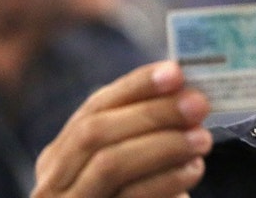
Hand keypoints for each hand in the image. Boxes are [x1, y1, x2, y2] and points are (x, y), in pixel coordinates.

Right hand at [32, 61, 211, 197]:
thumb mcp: (129, 168)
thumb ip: (145, 133)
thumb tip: (187, 90)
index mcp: (60, 158)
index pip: (94, 108)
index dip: (135, 86)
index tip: (175, 71)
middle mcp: (53, 184)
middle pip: (97, 132)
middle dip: (152, 113)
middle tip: (198, 104)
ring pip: (110, 164)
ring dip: (163, 144)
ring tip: (203, 138)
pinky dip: (164, 181)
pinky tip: (191, 170)